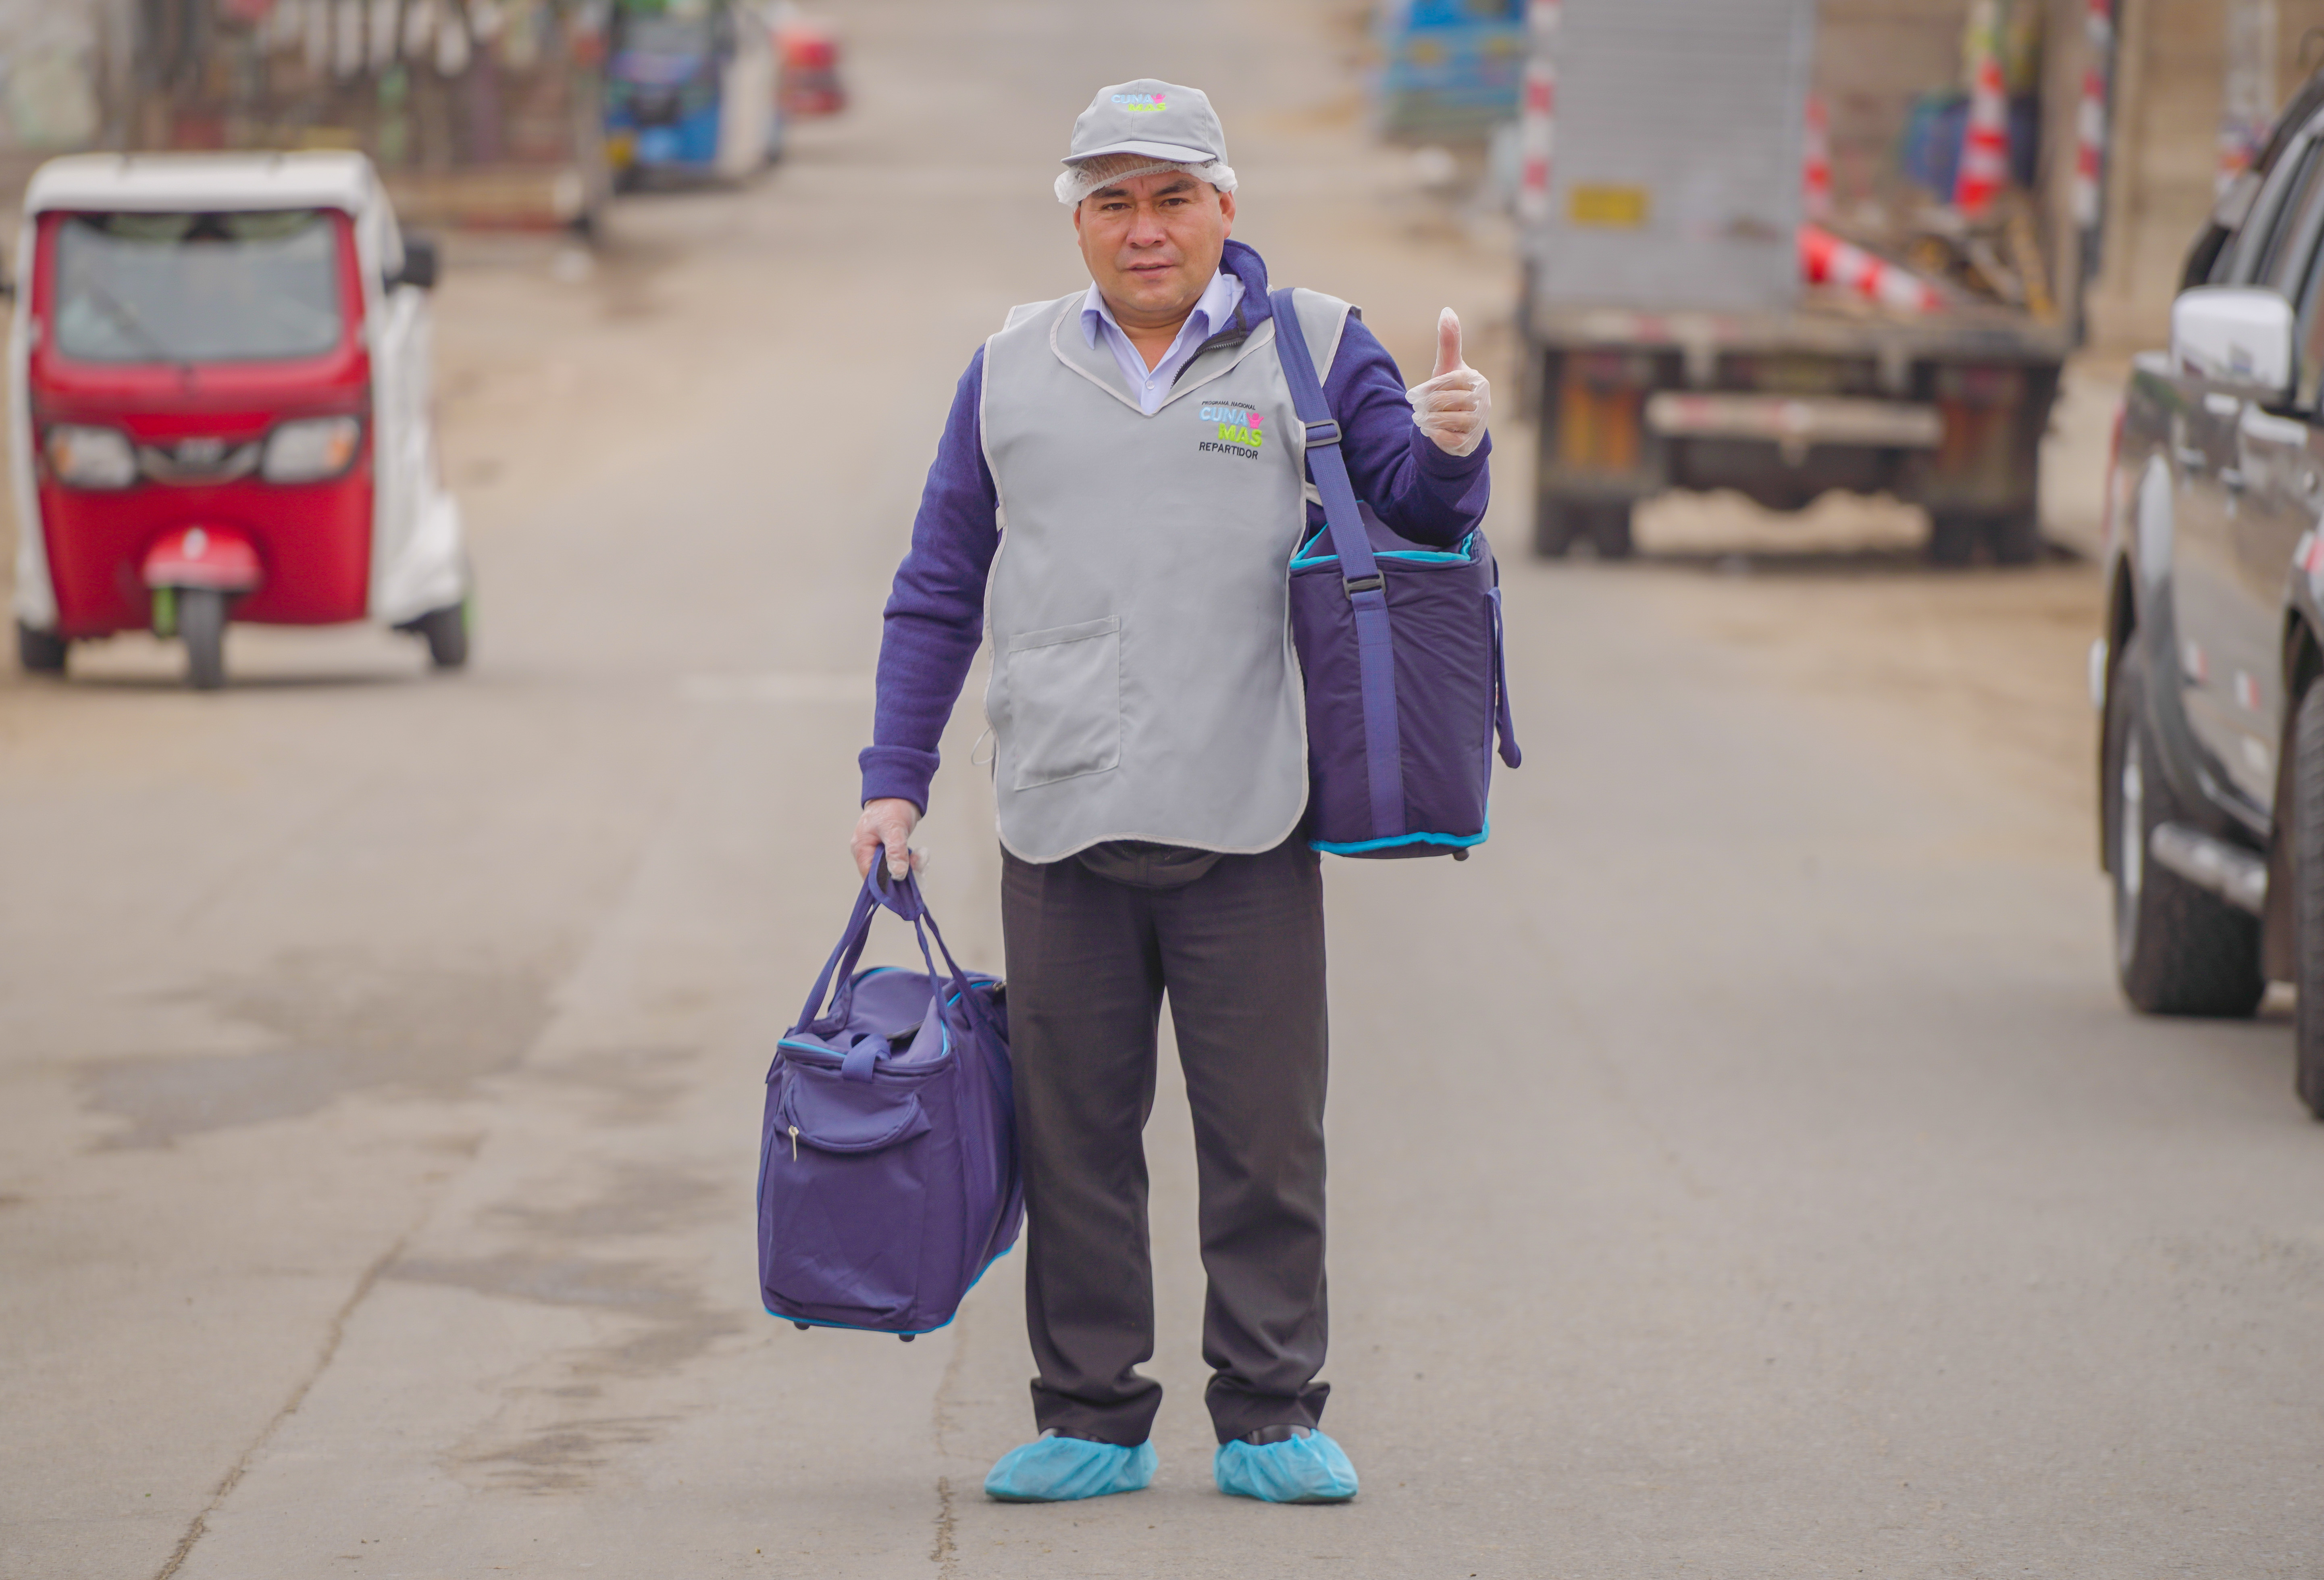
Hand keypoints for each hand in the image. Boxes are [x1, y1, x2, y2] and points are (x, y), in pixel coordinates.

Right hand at [852, 798, 922, 879]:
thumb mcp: (894, 829)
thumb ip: (895, 852)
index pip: (869, 876)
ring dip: (908, 868)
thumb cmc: (892, 806)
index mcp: (861, 847)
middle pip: (881, 876)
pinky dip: (909, 862)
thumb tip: (897, 875)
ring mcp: (878, 851)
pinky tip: (918, 856)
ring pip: (892, 870)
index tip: (902, 886)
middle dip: (900, 875)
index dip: (884, 884)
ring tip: (919, 860)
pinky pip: (898, 862)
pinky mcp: (889, 849)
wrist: (899, 791)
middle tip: (916, 869)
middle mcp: (866, 851)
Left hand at [1407, 307, 1490, 458]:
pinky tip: (1431, 431)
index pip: (1451, 380)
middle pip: (1450, 400)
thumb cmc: (1450, 392)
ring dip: (1432, 420)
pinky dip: (1438, 435)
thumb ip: (1448, 341)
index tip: (1416, 394)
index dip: (1431, 387)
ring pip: (1452, 420)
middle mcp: (1483, 402)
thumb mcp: (1447, 367)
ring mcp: (1479, 424)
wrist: (1454, 426)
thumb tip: (1447, 310)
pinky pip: (1452, 439)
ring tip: (1422, 419)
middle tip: (1418, 408)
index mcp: (1478, 381)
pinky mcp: (1470, 443)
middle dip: (1429, 404)